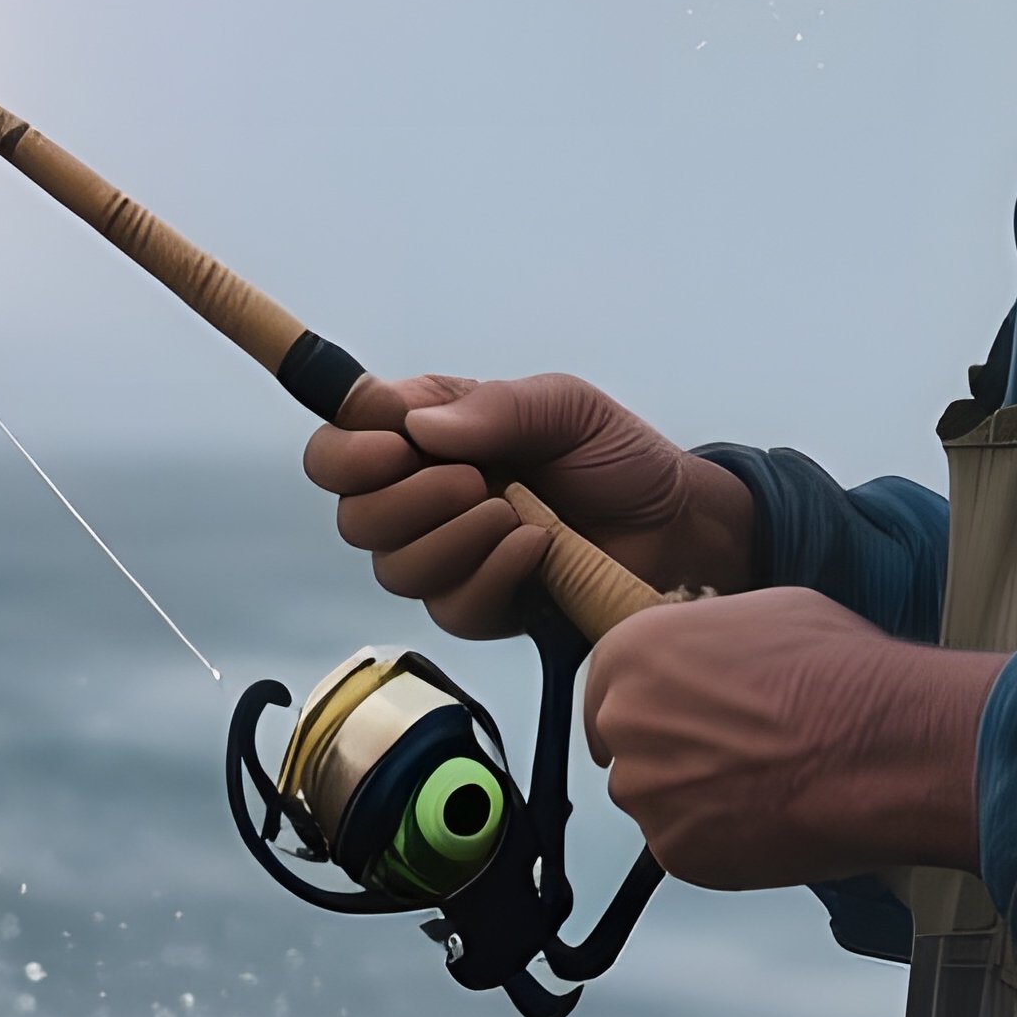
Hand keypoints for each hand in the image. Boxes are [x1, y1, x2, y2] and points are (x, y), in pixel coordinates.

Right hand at [303, 373, 753, 637]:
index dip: (348, 453)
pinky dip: (492, 577)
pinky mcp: (481, 607)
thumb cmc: (616, 457)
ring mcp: (448, 559)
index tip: (396, 448)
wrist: (677, 527)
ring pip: (394, 570)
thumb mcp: (565, 407)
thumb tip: (418, 429)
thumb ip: (496, 408)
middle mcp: (421, 499)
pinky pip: (451, 609)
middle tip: (476, 481)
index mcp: (426, 437)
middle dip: (408, 501)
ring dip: (453, 540)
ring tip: (517, 515)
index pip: (338, 447)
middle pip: (354, 518)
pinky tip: (537, 550)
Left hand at [583, 589, 1005, 889]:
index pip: (605, 683)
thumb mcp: (765, 612)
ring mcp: (647, 791)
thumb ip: (708, 640)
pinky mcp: (676, 852)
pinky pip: (685, 847)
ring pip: (656, 800)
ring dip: (694, 797)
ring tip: (764, 781)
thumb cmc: (840, 675)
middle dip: (671, 750)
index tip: (670, 714)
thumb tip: (709, 657)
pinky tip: (770, 814)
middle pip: (627, 744)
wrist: (886, 747)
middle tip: (734, 750)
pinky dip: (720, 840)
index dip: (647, 700)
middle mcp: (626, 720)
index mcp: (635, 650)